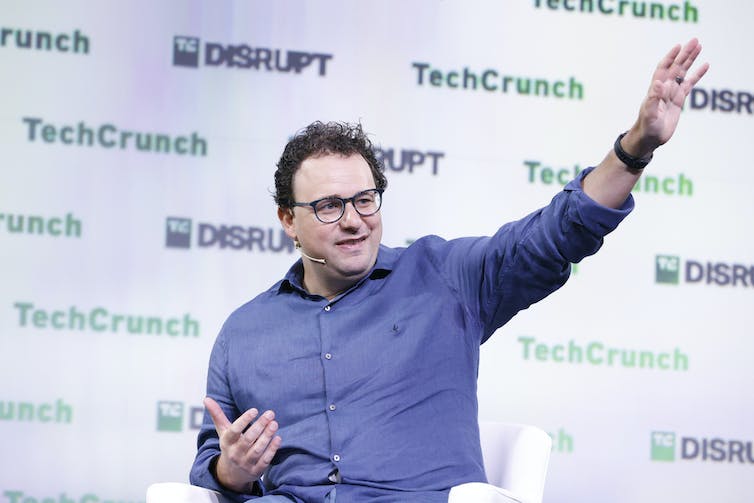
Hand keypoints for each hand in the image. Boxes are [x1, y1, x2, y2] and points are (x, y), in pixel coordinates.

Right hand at [204, 396, 282, 491]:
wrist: (231, 474)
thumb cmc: (230, 446)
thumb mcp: (223, 431)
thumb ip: (217, 415)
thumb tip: (207, 399)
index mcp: (226, 442)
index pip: (234, 430)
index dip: (244, 420)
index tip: (255, 410)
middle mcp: (235, 453)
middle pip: (248, 439)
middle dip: (259, 426)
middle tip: (270, 413)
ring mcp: (245, 463)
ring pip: (257, 450)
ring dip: (266, 436)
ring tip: (274, 423)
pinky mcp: (256, 471)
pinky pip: (265, 460)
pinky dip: (272, 450)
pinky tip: (278, 438)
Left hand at [627, 38, 708, 155]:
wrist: (649, 139)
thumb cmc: (646, 127)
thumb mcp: (649, 114)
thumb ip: (653, 98)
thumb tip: (658, 83)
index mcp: (655, 89)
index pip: (663, 68)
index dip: (670, 57)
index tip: (679, 46)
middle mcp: (664, 88)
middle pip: (676, 67)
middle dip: (684, 54)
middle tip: (695, 40)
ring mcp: (671, 93)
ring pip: (683, 72)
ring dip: (690, 60)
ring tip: (699, 46)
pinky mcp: (678, 101)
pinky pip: (689, 84)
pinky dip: (697, 75)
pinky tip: (705, 66)